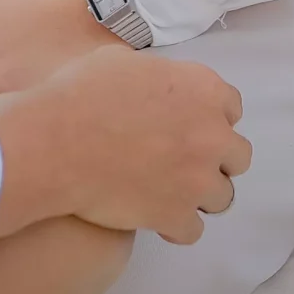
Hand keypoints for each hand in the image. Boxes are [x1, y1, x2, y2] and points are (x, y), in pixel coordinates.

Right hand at [0, 50, 250, 246]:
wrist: (56, 142)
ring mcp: (198, 179)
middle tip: (181, 160)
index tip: (188, 124)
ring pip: (223, 197)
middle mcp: (211, 134)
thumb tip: (156, 87)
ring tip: (168, 192)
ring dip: (199, 195)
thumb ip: (158, 77)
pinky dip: (175, 226)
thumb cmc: (82, 92)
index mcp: (203, 88)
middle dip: (214, 158)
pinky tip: (154, 217)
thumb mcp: (125, 62)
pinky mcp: (177, 216)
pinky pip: (193, 231)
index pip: (232, 107)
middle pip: (238, 155)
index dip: (209, 116)